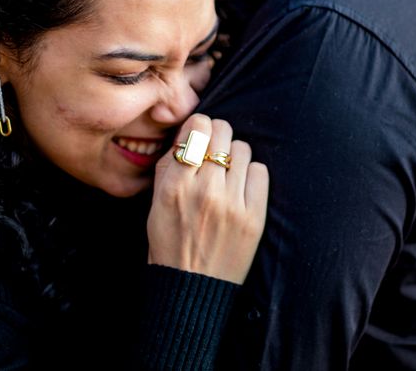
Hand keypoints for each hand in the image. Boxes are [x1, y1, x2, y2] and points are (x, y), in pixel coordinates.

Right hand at [147, 114, 268, 283]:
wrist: (192, 288)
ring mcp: (232, 203)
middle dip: (218, 137)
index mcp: (175, 185)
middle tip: (214, 153)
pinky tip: (241, 189)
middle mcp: (204, 190)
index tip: (199, 136)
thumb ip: (169, 164)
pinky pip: (260, 172)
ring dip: (234, 157)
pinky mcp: (254, 216)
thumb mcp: (155, 202)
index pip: (198, 127)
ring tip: (226, 175)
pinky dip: (251, 175)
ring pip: (242, 149)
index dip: (200, 127)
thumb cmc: (170, 242)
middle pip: (223, 131)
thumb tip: (189, 131)